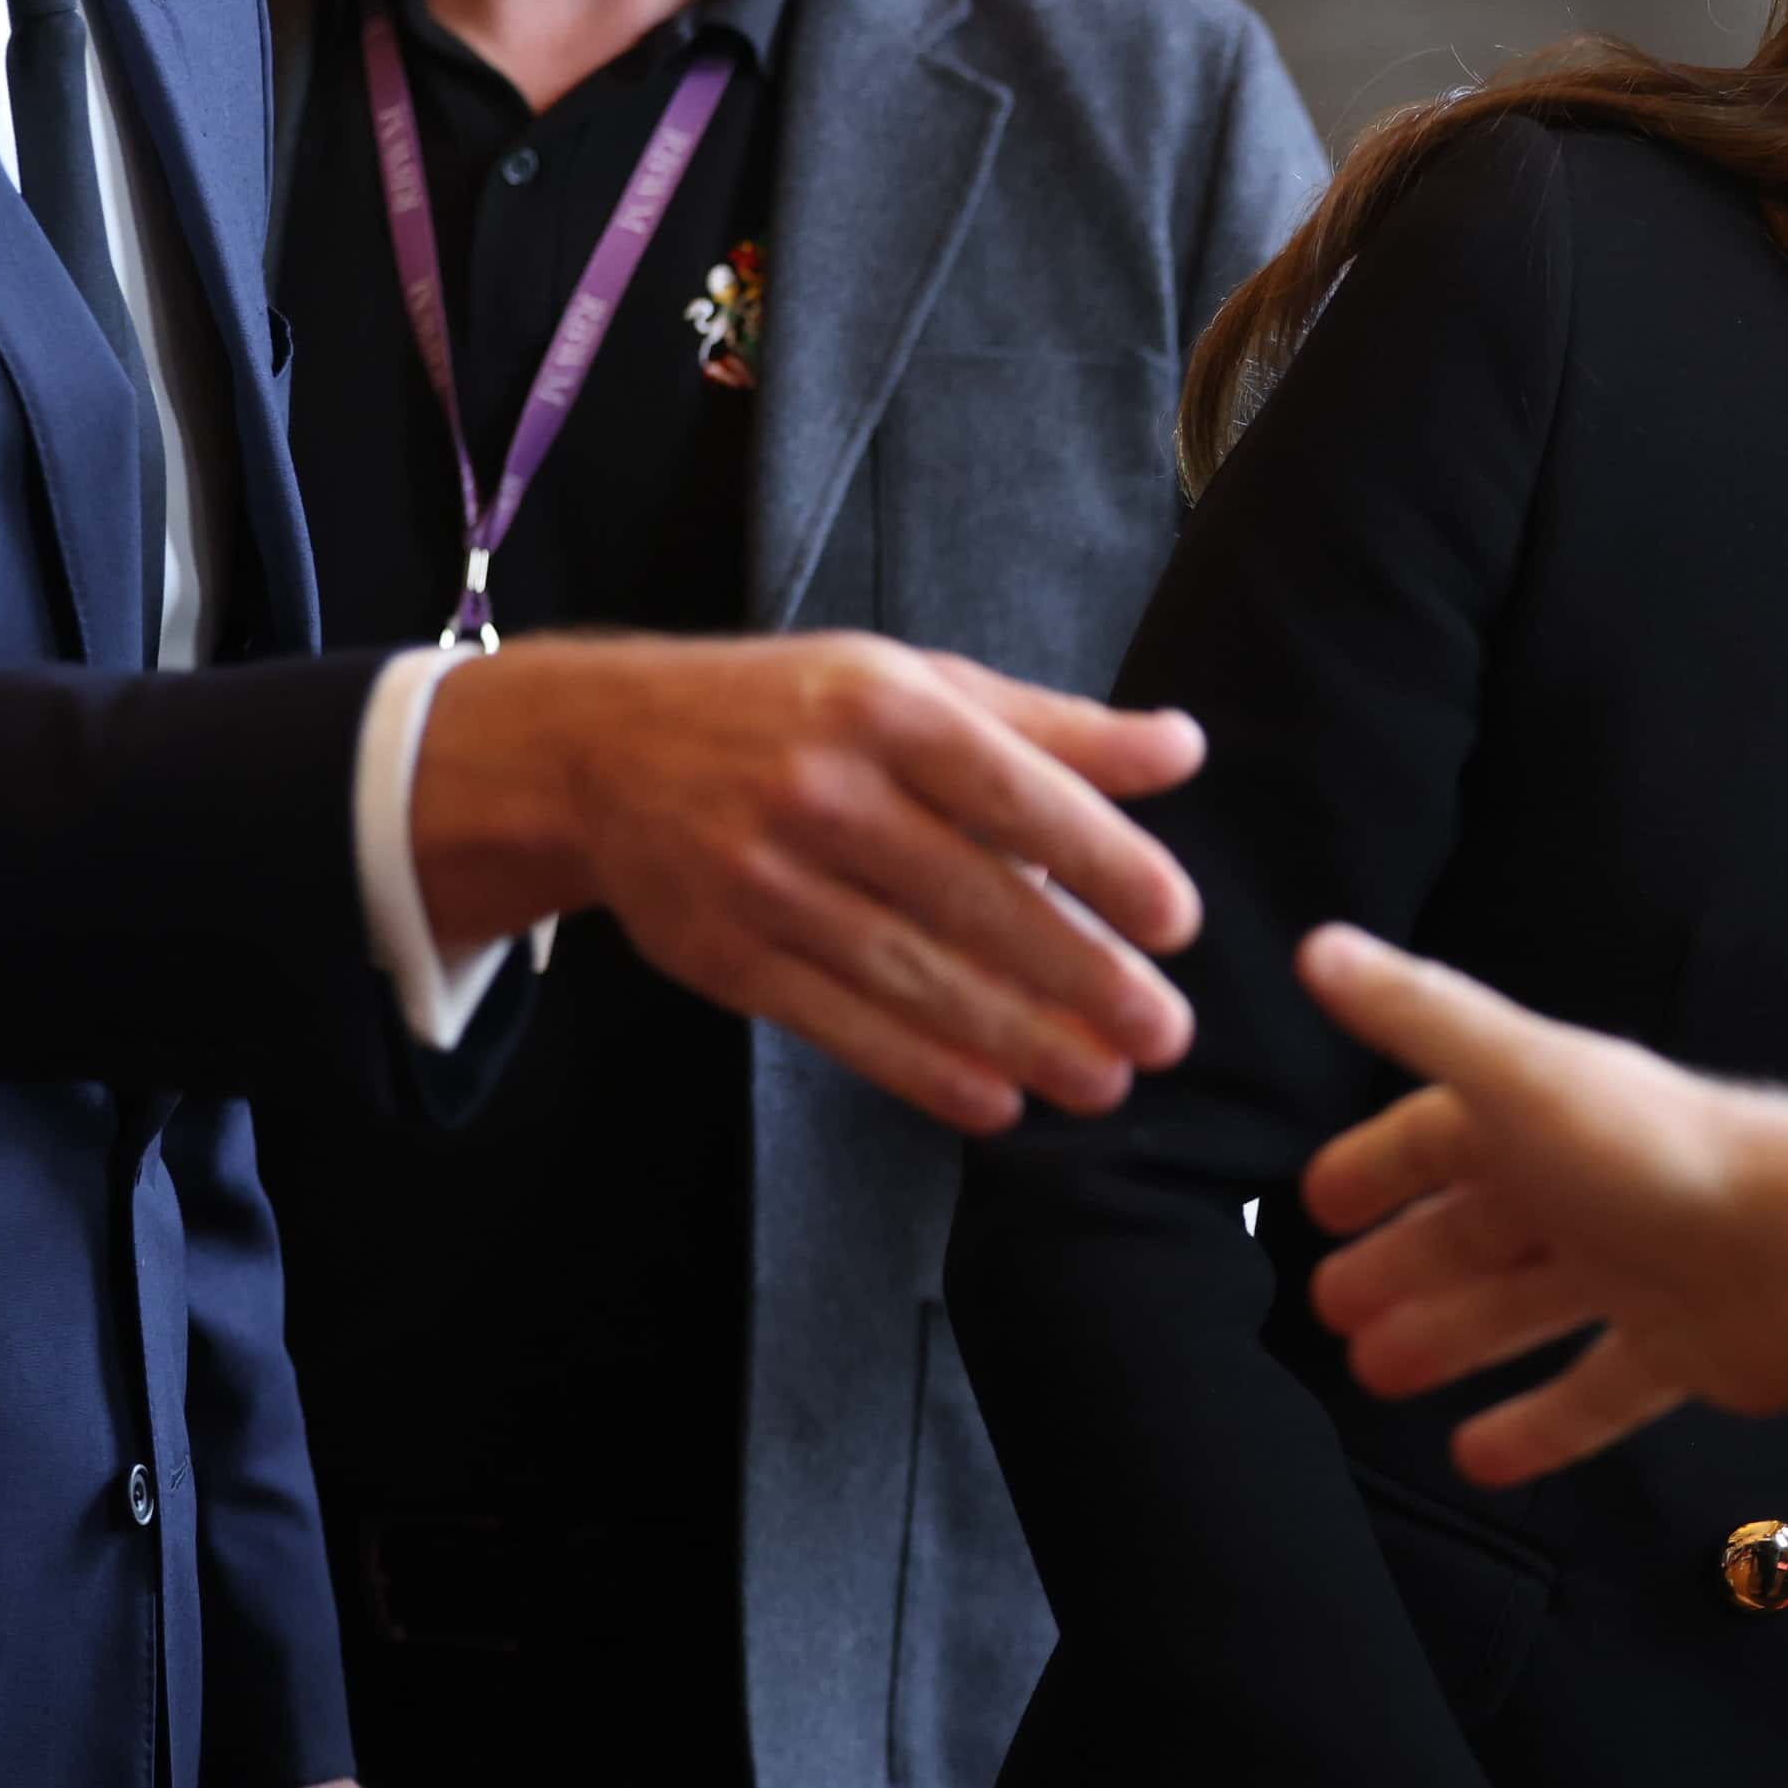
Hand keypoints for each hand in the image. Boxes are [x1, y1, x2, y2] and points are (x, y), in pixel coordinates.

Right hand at [414, 631, 1206, 1131]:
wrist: (603, 750)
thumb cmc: (795, 712)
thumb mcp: (916, 684)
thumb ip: (1054, 728)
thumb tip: (1184, 748)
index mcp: (886, 707)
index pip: (1013, 791)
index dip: (1100, 860)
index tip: (1176, 922)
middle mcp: (823, 790)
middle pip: (970, 898)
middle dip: (1078, 974)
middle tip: (1165, 1033)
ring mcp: (764, 877)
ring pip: (910, 973)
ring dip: (1016, 1038)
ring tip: (1102, 1082)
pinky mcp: (724, 953)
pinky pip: (836, 1022)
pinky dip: (919, 1069)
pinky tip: (995, 1102)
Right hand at [1294, 925, 1787, 1483]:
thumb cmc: (1655, 1156)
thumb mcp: (1520, 1074)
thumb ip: (1420, 1016)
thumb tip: (1319, 946)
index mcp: (1542, 1118)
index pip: (1437, 1136)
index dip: (1377, 1167)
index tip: (1316, 1205)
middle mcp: (1584, 1189)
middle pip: (1474, 1230)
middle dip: (1403, 1263)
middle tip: (1331, 1308)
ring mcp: (1631, 1272)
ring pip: (1518, 1309)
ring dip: (1450, 1337)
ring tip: (1377, 1374)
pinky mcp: (1676, 1350)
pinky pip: (1591, 1394)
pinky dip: (1535, 1426)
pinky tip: (1476, 1459)